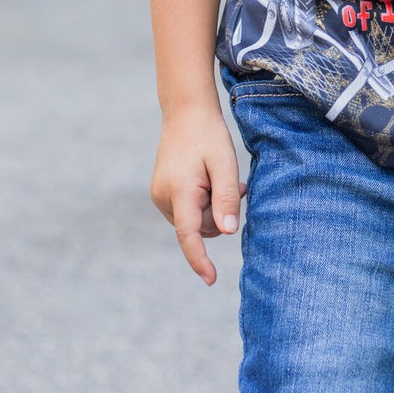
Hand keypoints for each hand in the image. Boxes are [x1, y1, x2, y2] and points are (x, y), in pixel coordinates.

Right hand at [150, 110, 246, 284]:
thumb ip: (226, 199)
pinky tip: (209, 181)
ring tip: (221, 179)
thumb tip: (228, 232)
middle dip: (219, 214)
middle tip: (234, 185)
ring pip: (195, 221)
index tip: (211, 279)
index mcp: (179, 191)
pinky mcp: (161, 193)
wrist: (185, 113)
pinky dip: (203, 202)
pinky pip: (189, 211)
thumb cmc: (208, 136)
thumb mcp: (225, 164)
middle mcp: (163, 197)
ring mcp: (159, 196)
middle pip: (199, 227)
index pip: (189, 235)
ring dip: (213, 207)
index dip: (200, 260)